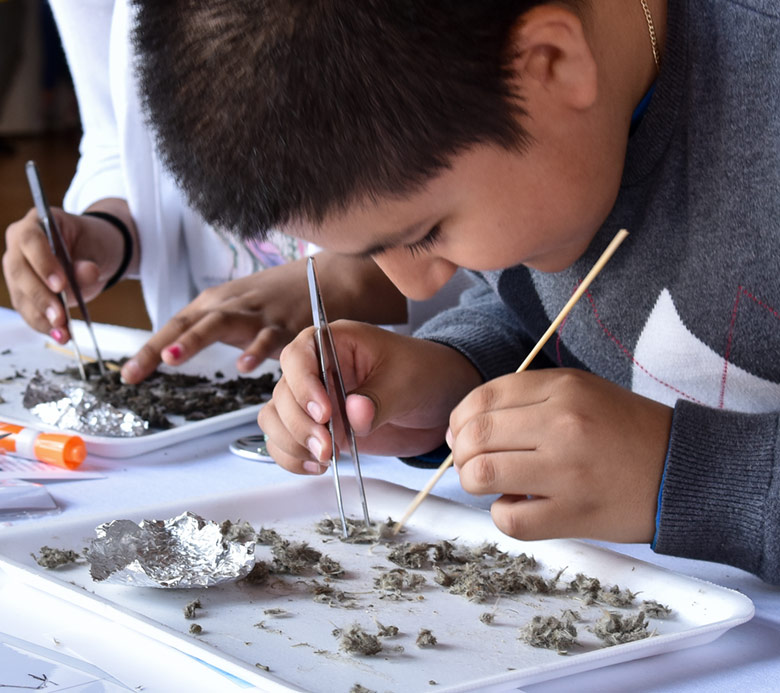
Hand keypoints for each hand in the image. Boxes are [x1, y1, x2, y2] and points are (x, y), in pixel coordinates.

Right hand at [3, 203, 130, 343]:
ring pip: (21, 296)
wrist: (93, 254)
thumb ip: (88, 262)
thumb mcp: (96, 249)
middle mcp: (18, 247)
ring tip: (63, 333)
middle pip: (20, 272)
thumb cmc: (92, 245)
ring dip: (42, 317)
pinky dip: (44, 325)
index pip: (30, 241)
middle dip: (41, 298)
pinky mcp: (23, 293)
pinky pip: (28, 311)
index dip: (43, 264)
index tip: (60, 285)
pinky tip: (59, 336)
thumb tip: (87, 272)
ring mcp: (17, 271)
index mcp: (35, 224)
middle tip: (60, 316)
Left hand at [120, 251, 407, 383]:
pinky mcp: (287, 323)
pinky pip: (269, 337)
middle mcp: (232, 305)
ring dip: (194, 340)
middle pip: (190, 323)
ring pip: (221, 324)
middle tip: (138, 368)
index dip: (149, 349)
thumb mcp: (239, 306)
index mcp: (217, 303)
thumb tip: (176, 349)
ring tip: (172, 359)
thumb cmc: (280, 297)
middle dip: (162, 345)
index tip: (128, 376)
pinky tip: (244, 365)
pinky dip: (255, 349)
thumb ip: (210, 325)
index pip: (176, 325)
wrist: (329, 278)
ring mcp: (259, 313)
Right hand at [258, 321, 482, 474]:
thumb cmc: (424, 374)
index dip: (304, 385)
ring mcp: (314, 398)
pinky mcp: (317, 426)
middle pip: (283, 391)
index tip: (325, 413)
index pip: (299, 355)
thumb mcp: (407, 381)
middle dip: (300, 424)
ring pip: (276, 417)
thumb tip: (353, 413)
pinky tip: (317, 466)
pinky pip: (284, 439)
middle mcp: (317, 367)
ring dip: (292, 442)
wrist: (437, 401)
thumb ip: (379, 398)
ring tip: (325, 458)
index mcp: (336, 341)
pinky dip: (292, 456)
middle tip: (328, 447)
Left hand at [448, 369, 672, 543]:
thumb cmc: (626, 431)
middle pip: (476, 435)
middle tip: (470, 463)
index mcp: (563, 388)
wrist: (686, 470)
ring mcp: (568, 470)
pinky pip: (511, 519)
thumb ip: (527, 401)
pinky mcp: (575, 513)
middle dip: (461, 452)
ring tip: (492, 484)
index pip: (483, 398)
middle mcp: (563, 423)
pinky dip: (502, 515)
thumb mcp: (582, 393)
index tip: (461, 434)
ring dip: (474, 482)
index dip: (460, 419)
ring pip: (483, 474)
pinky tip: (519, 507)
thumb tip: (465, 428)